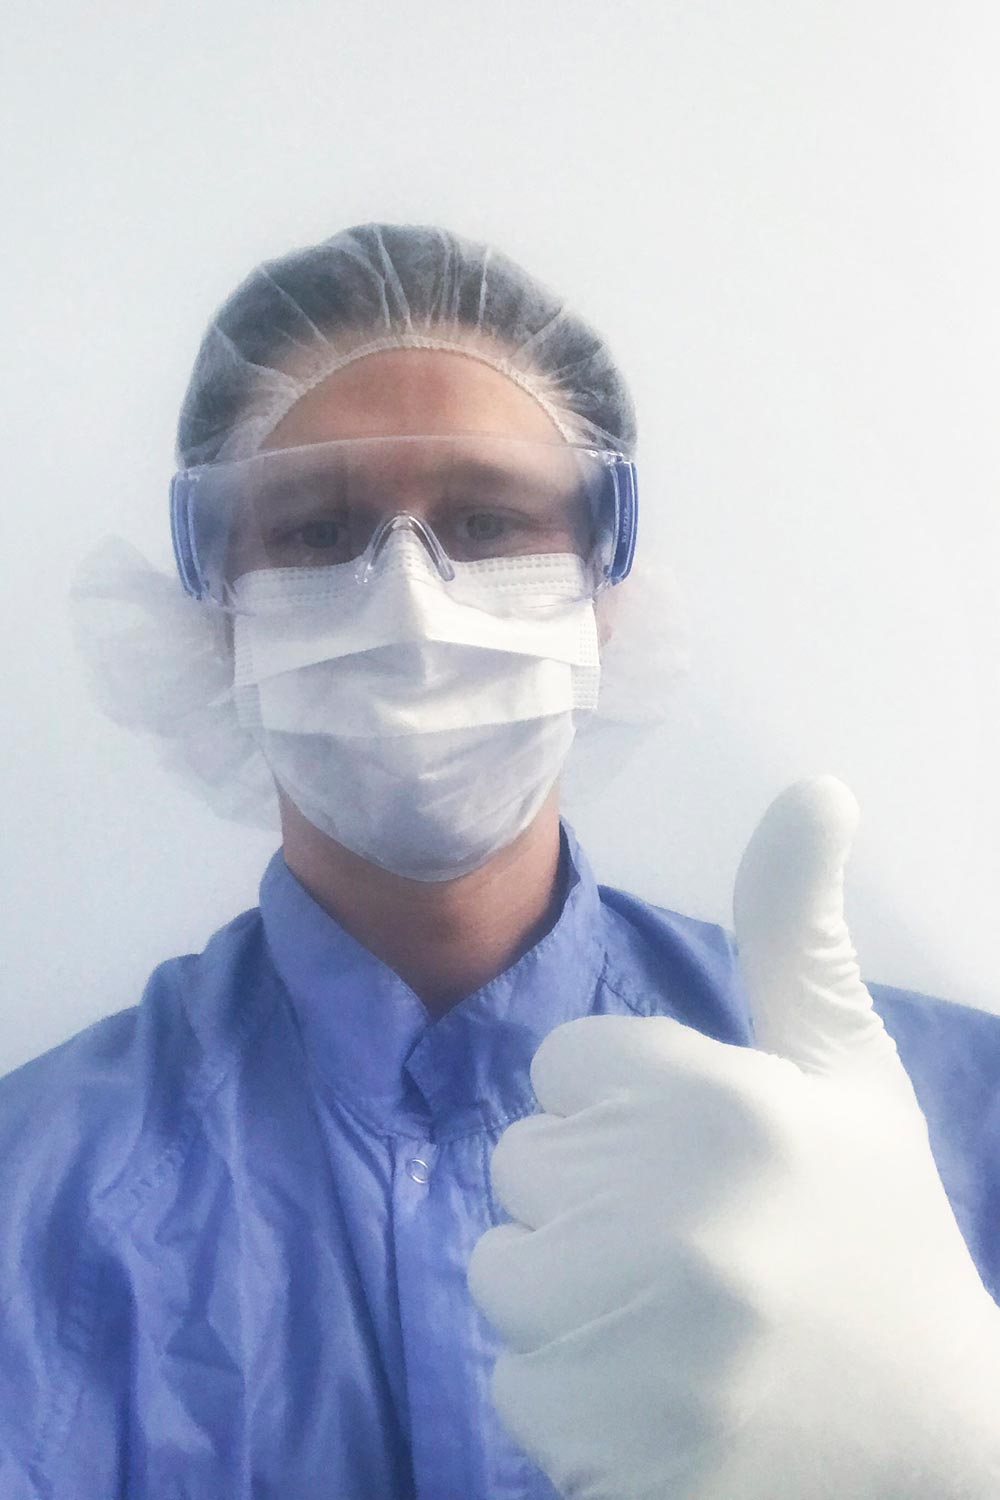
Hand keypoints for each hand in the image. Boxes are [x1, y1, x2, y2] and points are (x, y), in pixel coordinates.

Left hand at [467, 776, 999, 1499]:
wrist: (934, 1443)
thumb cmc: (877, 1229)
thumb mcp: (848, 1070)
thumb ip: (799, 930)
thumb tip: (817, 784)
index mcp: (728, 1104)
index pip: (562, 1067)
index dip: (622, 1111)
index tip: (697, 1156)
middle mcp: (677, 1215)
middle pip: (521, 1166)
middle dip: (588, 1198)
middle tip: (696, 1243)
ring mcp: (644, 1346)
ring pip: (502, 1275)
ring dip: (568, 1298)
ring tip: (675, 1319)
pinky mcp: (616, 1451)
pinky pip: (514, 1386)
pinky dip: (572, 1396)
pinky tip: (665, 1397)